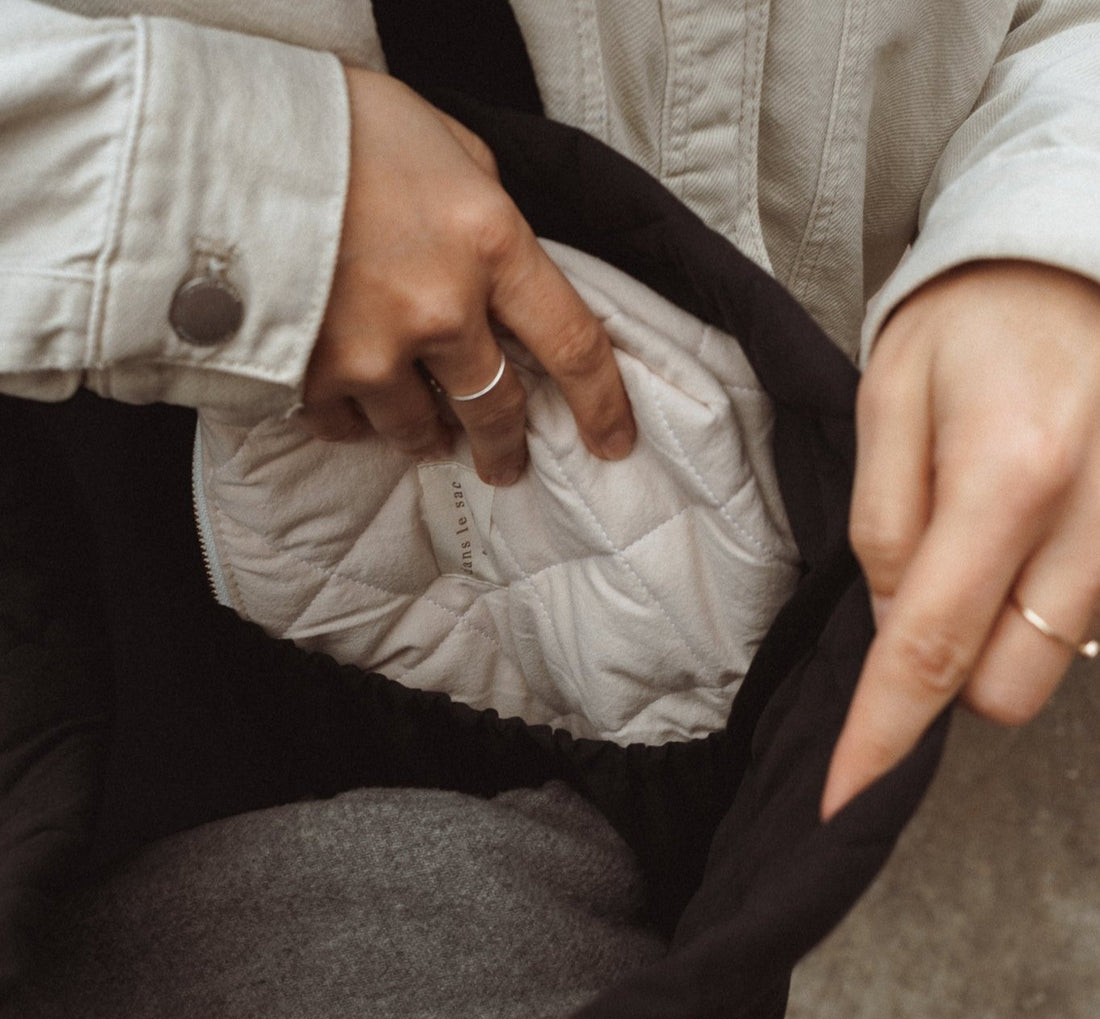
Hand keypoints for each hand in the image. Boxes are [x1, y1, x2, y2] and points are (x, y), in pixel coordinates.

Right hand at [301, 68, 634, 484]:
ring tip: (427, 434)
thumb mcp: (441, 144)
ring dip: (429, 436)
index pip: (572, 342)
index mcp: (488, 242)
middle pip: (497, 406)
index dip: (601, 403)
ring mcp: (374, 351)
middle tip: (504, 462)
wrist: (209, 137)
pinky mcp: (311, 377)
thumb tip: (496, 261)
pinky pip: (346, 427)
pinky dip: (355, 420)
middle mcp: (442, 309)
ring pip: (419, 429)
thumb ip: (484, 209)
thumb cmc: (332, 125)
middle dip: (505, 444)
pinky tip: (353, 402)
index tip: (612, 442)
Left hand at [822, 261, 1099, 818]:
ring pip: (1059, 661)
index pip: (928, 646)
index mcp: (1008, 478)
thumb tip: (892, 624)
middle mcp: (1095, 522)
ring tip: (987, 532)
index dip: (881, 734)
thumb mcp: (890, 401)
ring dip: (1004, 632)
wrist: (1085, 260)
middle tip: (927, 590)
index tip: (843, 796)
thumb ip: (884, 522)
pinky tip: (1034, 533)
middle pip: (1007, 687)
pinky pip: (1098, 620)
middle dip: (950, 674)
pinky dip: (1050, 604)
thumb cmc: (975, 323)